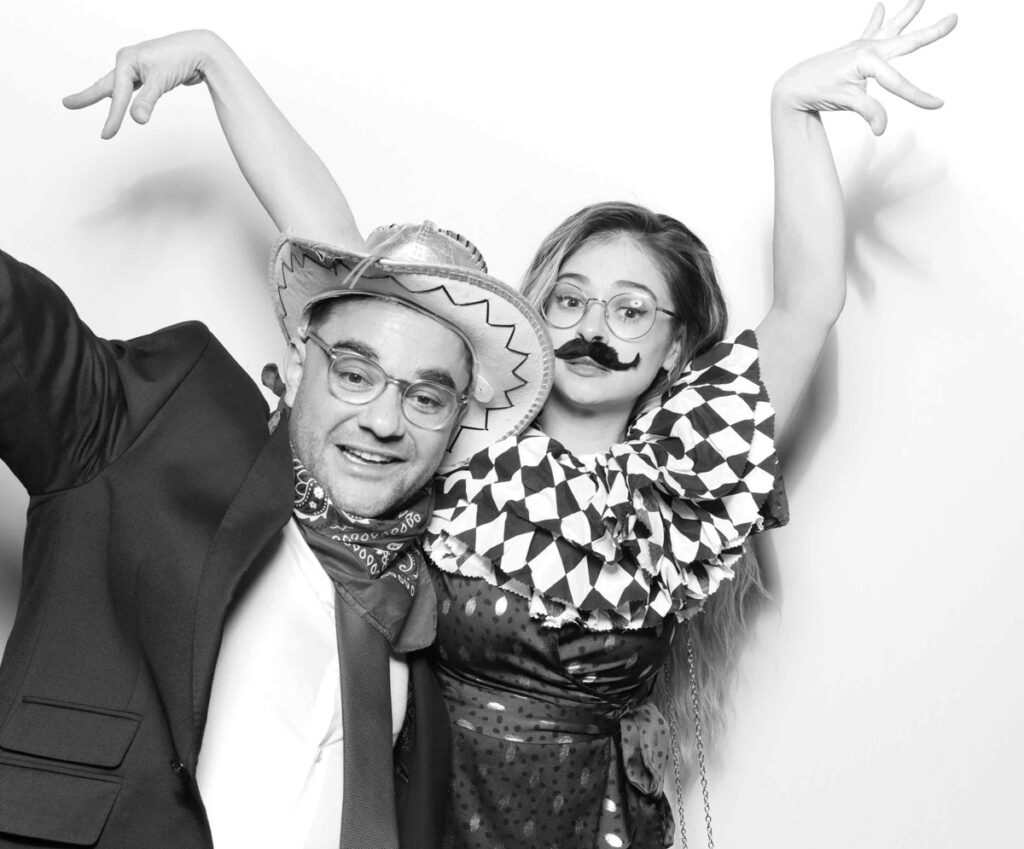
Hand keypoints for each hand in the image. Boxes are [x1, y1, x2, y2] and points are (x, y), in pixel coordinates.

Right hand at [63, 30, 222, 138]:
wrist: (201, 50)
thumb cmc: (180, 59)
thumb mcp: (161, 82)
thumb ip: (147, 101)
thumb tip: (137, 120)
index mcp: (126, 60)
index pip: (117, 95)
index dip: (112, 117)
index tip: (106, 136)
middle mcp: (129, 61)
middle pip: (105, 84)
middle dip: (87, 96)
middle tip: (67, 103)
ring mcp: (139, 67)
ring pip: (118, 86)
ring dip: (105, 96)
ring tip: (85, 100)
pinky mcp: (150, 74)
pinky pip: (132, 88)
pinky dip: (125, 96)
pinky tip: (122, 101)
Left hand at [773, 0, 957, 134]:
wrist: (793, 85)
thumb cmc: (817, 89)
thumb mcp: (845, 101)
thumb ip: (868, 111)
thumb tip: (881, 128)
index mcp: (868, 59)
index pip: (898, 82)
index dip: (918, 96)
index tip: (938, 104)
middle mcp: (867, 48)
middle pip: (906, 42)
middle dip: (931, 32)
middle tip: (954, 18)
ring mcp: (861, 46)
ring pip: (891, 28)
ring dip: (907, 13)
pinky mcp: (853, 49)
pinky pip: (869, 30)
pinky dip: (876, 19)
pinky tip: (880, 6)